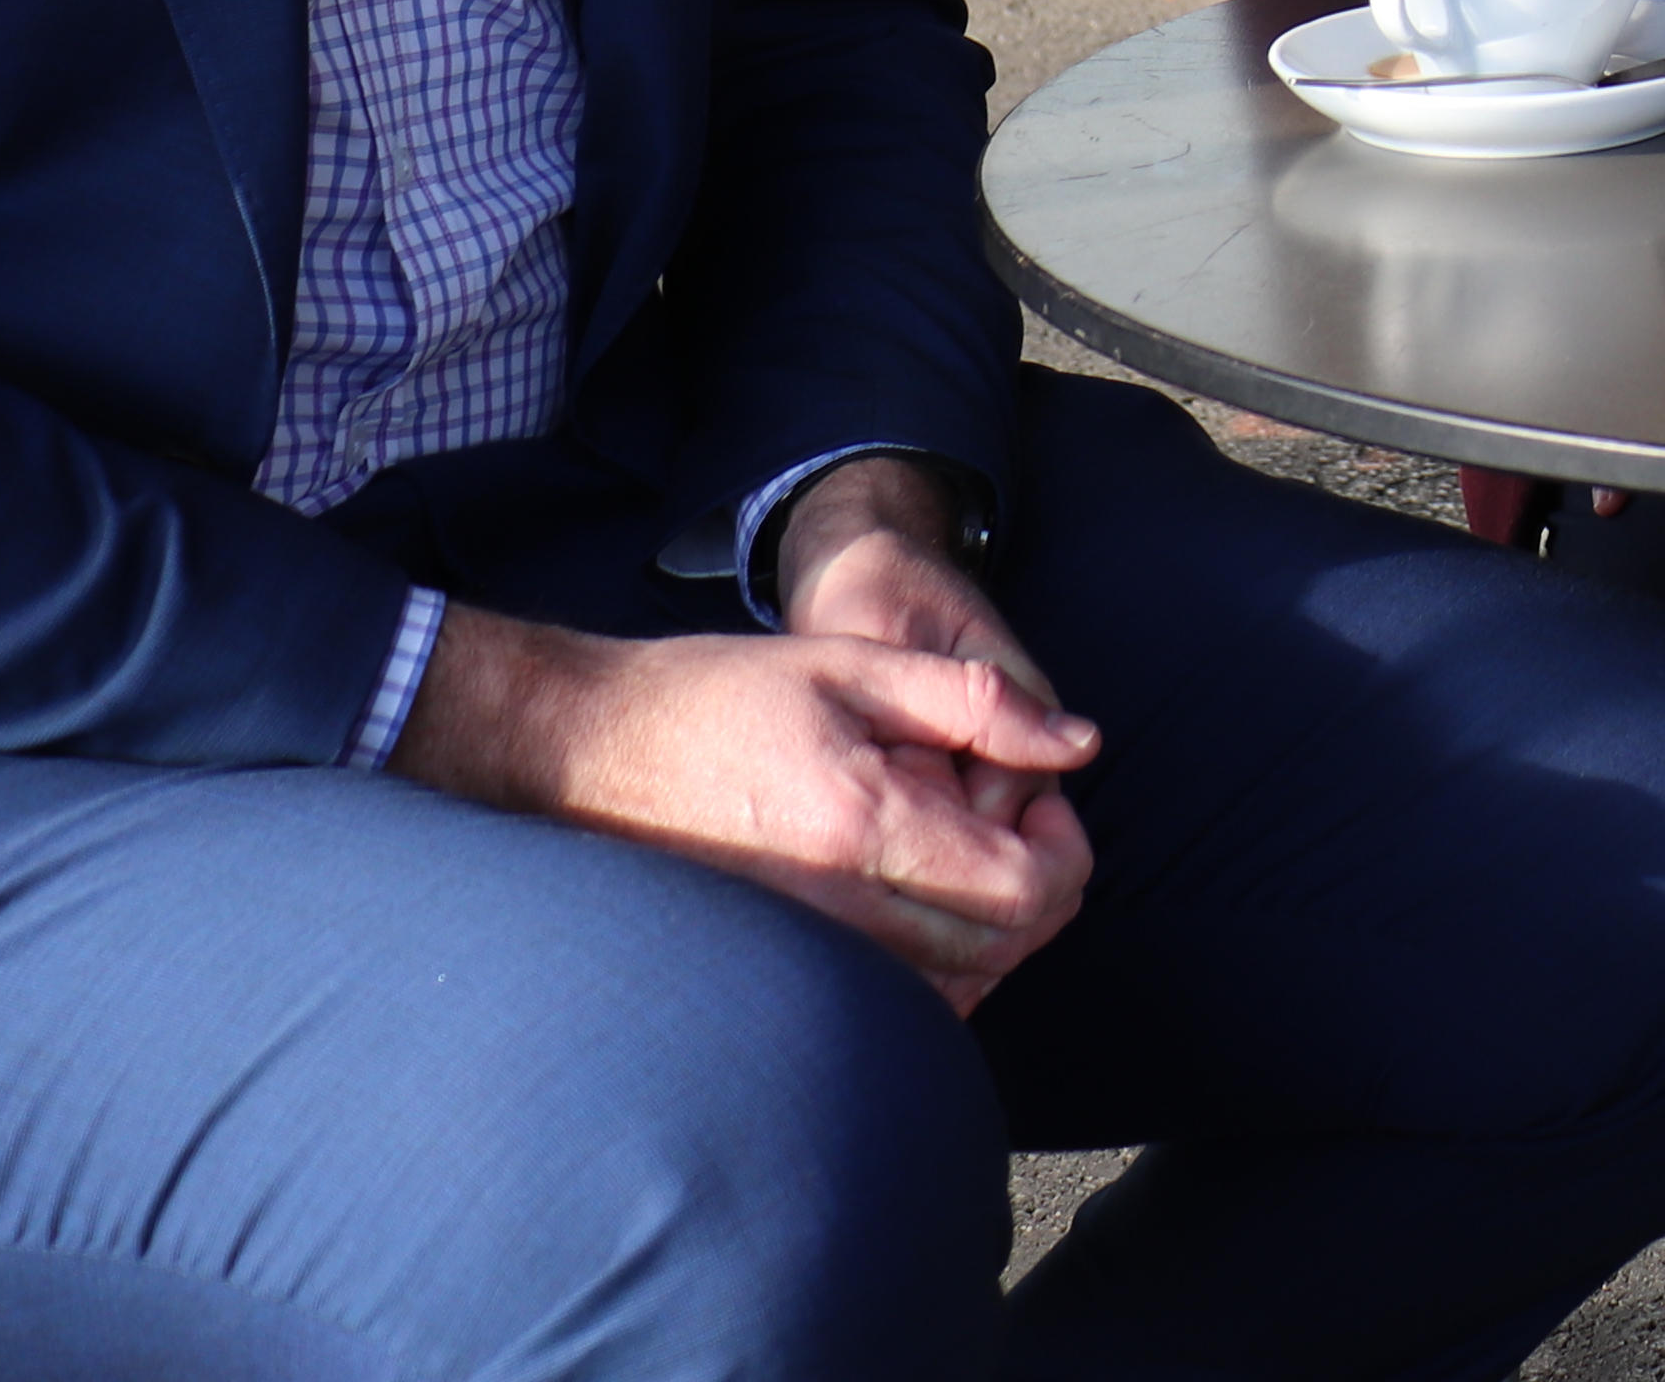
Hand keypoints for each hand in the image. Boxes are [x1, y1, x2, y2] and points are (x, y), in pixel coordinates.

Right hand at [403, 512, 1098, 1015]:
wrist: (586, 752)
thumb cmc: (717, 696)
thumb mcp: (854, 663)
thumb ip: (976, 702)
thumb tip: (1079, 744)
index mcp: (866, 827)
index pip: (1022, 891)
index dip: (1064, 849)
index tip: (1040, 797)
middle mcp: (839, 910)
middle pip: (1002, 949)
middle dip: (1043, 889)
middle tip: (1020, 821)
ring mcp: (805, 950)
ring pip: (954, 990)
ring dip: (995, 933)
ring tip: (975, 854)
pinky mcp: (780, 967)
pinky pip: (894, 1000)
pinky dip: (940, 966)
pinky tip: (923, 900)